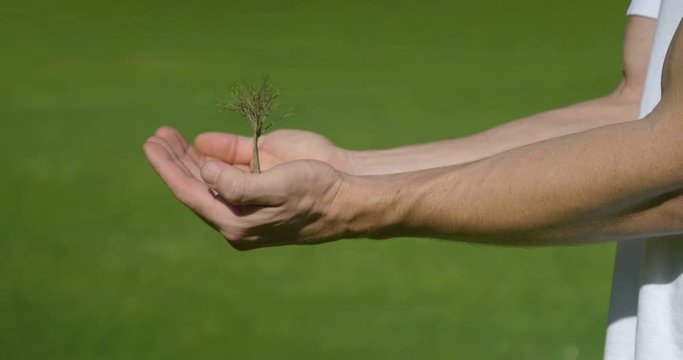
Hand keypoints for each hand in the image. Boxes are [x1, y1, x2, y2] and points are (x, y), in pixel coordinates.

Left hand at [144, 126, 348, 249]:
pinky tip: (198, 144)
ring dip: (188, 156)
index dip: (168, 170)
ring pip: (209, 175)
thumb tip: (202, 171)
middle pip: (195, 184)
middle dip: (174, 160)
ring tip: (167, 135)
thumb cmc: (315, 195)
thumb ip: (236, 183)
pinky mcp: (262, 177)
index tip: (150, 147)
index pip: (191, 194)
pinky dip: (211, 153)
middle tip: (156, 136)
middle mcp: (238, 210)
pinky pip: (230, 165)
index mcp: (236, 222)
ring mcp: (249, 193)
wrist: (348, 195)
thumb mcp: (276, 190)